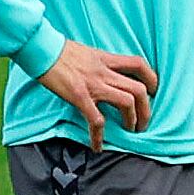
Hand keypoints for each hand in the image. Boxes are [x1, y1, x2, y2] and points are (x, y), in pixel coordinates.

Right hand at [37, 40, 156, 146]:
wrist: (41, 48)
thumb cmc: (58, 51)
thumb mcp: (86, 52)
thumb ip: (98, 62)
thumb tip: (104, 72)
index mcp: (106, 59)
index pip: (138, 64)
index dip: (151, 78)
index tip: (153, 91)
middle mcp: (104, 71)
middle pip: (138, 90)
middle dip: (146, 110)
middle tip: (143, 123)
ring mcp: (93, 84)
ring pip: (126, 103)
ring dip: (131, 121)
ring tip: (129, 131)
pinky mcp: (79, 96)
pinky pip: (96, 119)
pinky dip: (99, 136)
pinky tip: (97, 146)